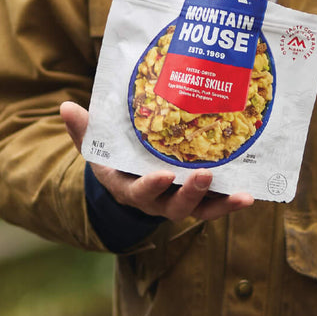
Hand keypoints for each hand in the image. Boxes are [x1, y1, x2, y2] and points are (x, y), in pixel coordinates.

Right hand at [60, 101, 253, 221]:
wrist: (130, 179)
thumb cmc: (114, 158)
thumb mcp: (97, 145)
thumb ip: (84, 130)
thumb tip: (65, 106)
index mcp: (129, 188)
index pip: (138, 192)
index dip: (151, 186)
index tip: (162, 175)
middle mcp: (155, 201)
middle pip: (174, 205)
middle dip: (190, 193)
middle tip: (204, 175)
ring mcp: (178, 202)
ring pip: (200, 209)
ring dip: (220, 203)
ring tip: (241, 194)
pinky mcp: (198, 201)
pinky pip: (216, 206)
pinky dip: (231, 203)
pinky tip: (251, 194)